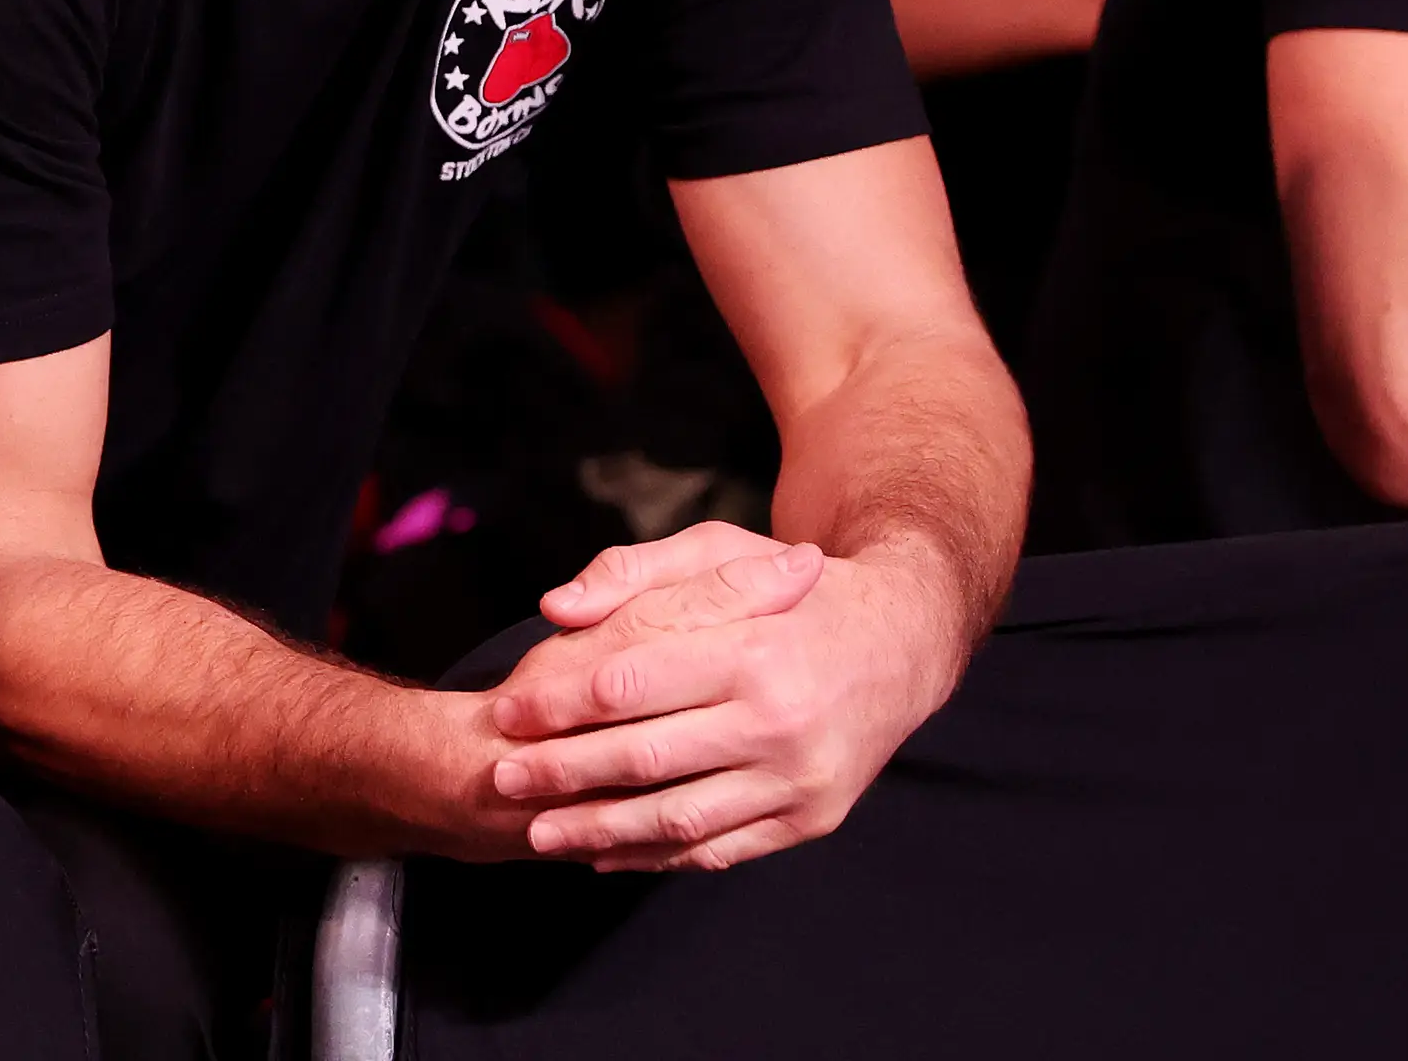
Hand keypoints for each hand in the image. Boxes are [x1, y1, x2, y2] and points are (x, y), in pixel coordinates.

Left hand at [483, 537, 956, 873]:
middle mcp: (780, 720)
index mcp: (753, 648)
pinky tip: (605, 853)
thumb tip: (557, 609)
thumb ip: (634, 573)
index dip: (559, 703)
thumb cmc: (796, 591)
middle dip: (562, 771)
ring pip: (677, 817)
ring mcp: (799, 779)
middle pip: (644, 757)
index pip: (631, 684)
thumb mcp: (721, 552)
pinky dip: (656, 856)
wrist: (903, 644)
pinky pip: (719, 849)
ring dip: (598, 829)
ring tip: (540, 829)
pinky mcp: (810, 819)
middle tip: (504, 775)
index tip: (508, 714)